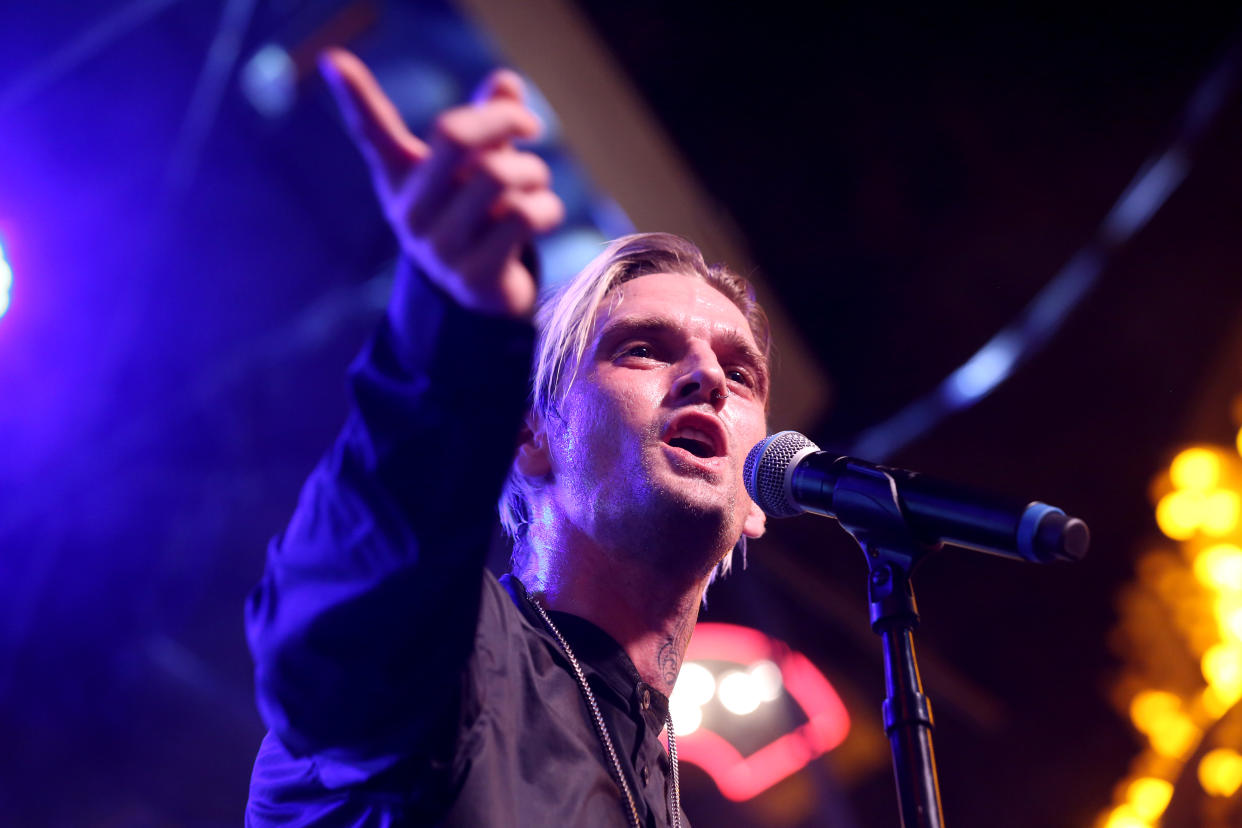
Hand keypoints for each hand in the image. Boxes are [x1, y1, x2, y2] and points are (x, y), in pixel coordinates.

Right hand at [319, 48, 563, 321]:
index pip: (373, 132)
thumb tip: (507, 81)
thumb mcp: (477, 164)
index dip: (355, 95)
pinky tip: (543, 216)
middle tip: (533, 128)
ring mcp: (440, 247)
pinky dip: (547, 208)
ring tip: (535, 184)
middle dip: (504, 119)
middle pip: (454, 135)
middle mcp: (412, 210)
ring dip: (534, 173)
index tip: (332, 59)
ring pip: (499, 176)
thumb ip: (490, 121)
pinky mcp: (474, 276)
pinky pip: (523, 217)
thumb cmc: (478, 213)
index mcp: (402, 176)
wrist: (481, 296)